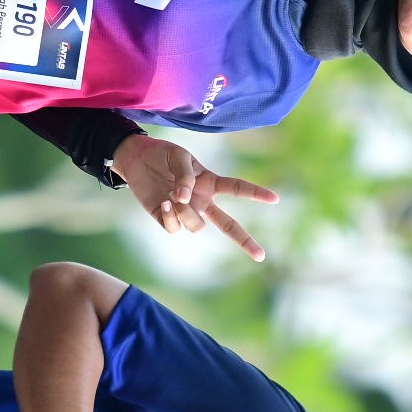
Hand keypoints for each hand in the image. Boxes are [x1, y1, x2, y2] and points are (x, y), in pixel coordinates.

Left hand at [110, 134, 278, 261]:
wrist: (135, 160)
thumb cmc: (162, 155)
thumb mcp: (178, 157)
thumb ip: (186, 176)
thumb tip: (186, 199)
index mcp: (210, 183)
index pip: (238, 189)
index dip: (256, 193)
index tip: (275, 199)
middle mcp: (202, 201)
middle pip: (229, 224)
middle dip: (245, 240)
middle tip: (261, 256)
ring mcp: (186, 212)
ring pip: (197, 226)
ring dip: (186, 214)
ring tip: (171, 196)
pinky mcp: (167, 219)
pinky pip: (175, 228)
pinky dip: (170, 218)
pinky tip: (164, 204)